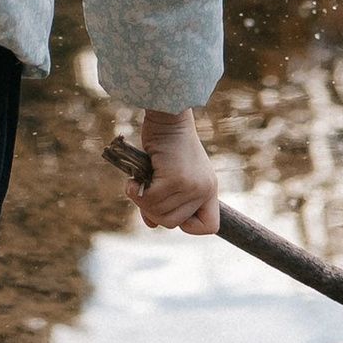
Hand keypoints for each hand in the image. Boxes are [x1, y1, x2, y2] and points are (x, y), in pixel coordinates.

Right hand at [130, 108, 220, 235]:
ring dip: (142, 200)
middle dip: (154, 211)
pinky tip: (132, 181)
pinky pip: (151, 199)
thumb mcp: (171, 175)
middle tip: (145, 191)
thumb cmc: (168, 144)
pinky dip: (137, 192)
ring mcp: (192, 186)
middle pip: (173, 223)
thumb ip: (163, 201)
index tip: (172, 208)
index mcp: (209, 189)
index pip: (210, 226)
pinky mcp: (176, 179)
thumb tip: (151, 225)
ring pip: (159, 213)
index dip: (189, 225)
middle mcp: (204, 190)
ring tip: (138, 181)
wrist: (168, 116)